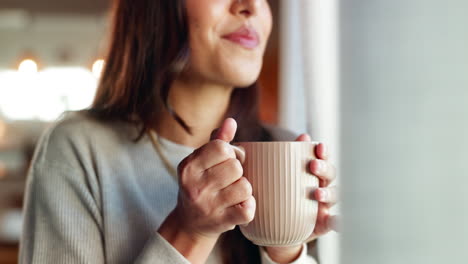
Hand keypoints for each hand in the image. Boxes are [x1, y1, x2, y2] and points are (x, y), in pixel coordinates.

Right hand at [171, 118, 254, 237]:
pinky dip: (248, 206)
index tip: (226, 160)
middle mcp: (195, 186)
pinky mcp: (221, 222)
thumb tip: (231, 122)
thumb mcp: (201, 162)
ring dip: (243, 189)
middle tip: (229, 179)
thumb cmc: (200, 185)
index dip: (230, 152)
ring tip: (232, 193)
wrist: (189, 223)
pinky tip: (239, 205)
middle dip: (238, 171)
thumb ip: (217, 140)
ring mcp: (208, 206)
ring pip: (245, 187)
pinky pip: (248, 209)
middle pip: (235, 167)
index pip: (221, 147)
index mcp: (189, 167)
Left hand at [264, 134, 337, 262]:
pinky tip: (333, 220)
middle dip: (324, 167)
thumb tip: (248, 148)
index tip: (318, 146)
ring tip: (317, 193)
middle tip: (313, 165)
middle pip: (329, 174)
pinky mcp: (323, 223)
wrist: (275, 231)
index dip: (322, 151)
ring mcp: (323, 205)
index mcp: (309, 173)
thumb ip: (266, 166)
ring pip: (333, 195)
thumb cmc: (274, 199)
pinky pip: (333, 222)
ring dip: (328, 192)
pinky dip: (336, 221)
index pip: (320, 158)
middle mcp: (320, 186)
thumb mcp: (269, 181)